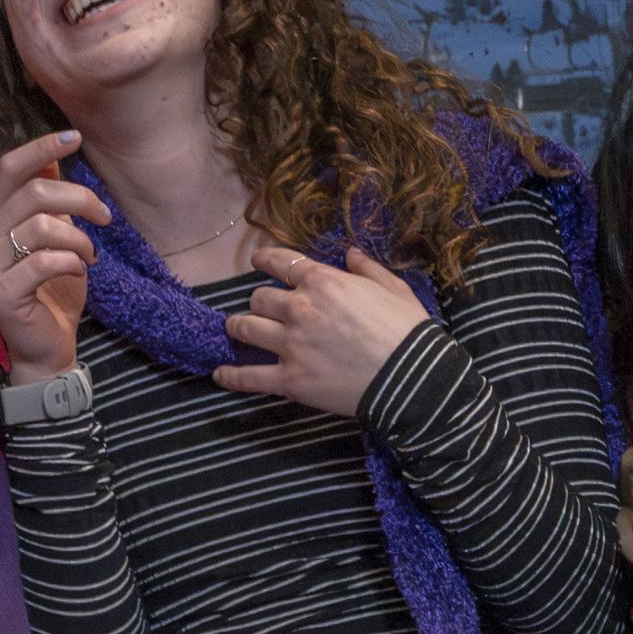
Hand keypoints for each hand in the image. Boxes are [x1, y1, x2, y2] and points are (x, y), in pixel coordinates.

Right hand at [0, 128, 108, 380]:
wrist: (46, 347)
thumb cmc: (53, 289)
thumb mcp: (57, 236)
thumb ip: (49, 200)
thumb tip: (55, 159)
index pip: (10, 168)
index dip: (42, 148)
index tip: (76, 138)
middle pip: (34, 193)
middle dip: (80, 198)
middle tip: (105, 217)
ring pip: (41, 226)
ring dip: (79, 237)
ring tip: (90, 255)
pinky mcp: (0, 293)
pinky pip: (43, 262)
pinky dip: (71, 261)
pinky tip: (79, 270)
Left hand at [216, 245, 426, 418]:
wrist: (412, 379)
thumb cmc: (407, 331)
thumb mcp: (393, 288)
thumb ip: (367, 268)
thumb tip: (350, 253)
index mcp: (323, 282)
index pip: (280, 263)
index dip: (265, 260)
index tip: (257, 262)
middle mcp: (299, 309)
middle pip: (259, 298)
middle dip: (260, 302)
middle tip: (263, 309)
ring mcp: (290, 345)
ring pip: (245, 328)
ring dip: (238, 327)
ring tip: (235, 329)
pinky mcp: (289, 380)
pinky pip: (249, 377)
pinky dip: (231, 376)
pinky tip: (220, 374)